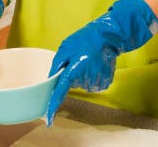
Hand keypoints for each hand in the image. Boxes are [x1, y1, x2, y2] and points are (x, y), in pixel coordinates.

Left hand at [46, 0, 157, 125]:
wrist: (108, 37)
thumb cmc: (84, 40)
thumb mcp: (65, 48)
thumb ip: (56, 66)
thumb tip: (50, 81)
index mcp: (74, 70)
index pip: (61, 92)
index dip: (54, 106)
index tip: (50, 120)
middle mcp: (86, 80)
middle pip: (72, 85)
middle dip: (72, 74)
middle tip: (77, 60)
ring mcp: (97, 83)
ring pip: (82, 84)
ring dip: (82, 75)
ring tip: (88, 60)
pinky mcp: (105, 83)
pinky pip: (91, 84)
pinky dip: (91, 76)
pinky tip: (95, 65)